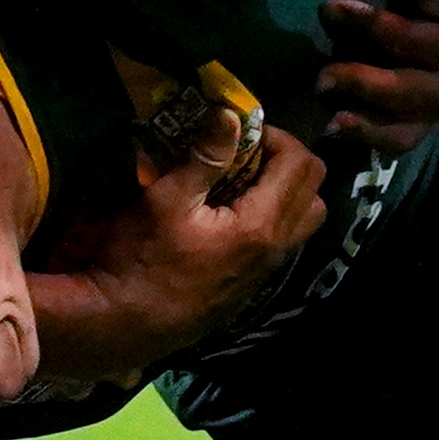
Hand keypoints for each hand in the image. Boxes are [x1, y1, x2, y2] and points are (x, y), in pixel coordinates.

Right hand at [29, 60, 328, 378]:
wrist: (123, 325)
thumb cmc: (141, 260)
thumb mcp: (166, 200)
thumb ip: (204, 157)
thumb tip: (230, 114)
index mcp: (261, 225)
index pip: (301, 164)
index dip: (277, 136)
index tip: (242, 133)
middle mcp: (276, 248)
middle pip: (315, 190)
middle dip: (288, 160)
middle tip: (248, 152)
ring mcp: (266, 271)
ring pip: (304, 219)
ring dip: (285, 190)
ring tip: (242, 180)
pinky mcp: (251, 284)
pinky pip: (283, 240)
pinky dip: (272, 216)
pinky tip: (228, 213)